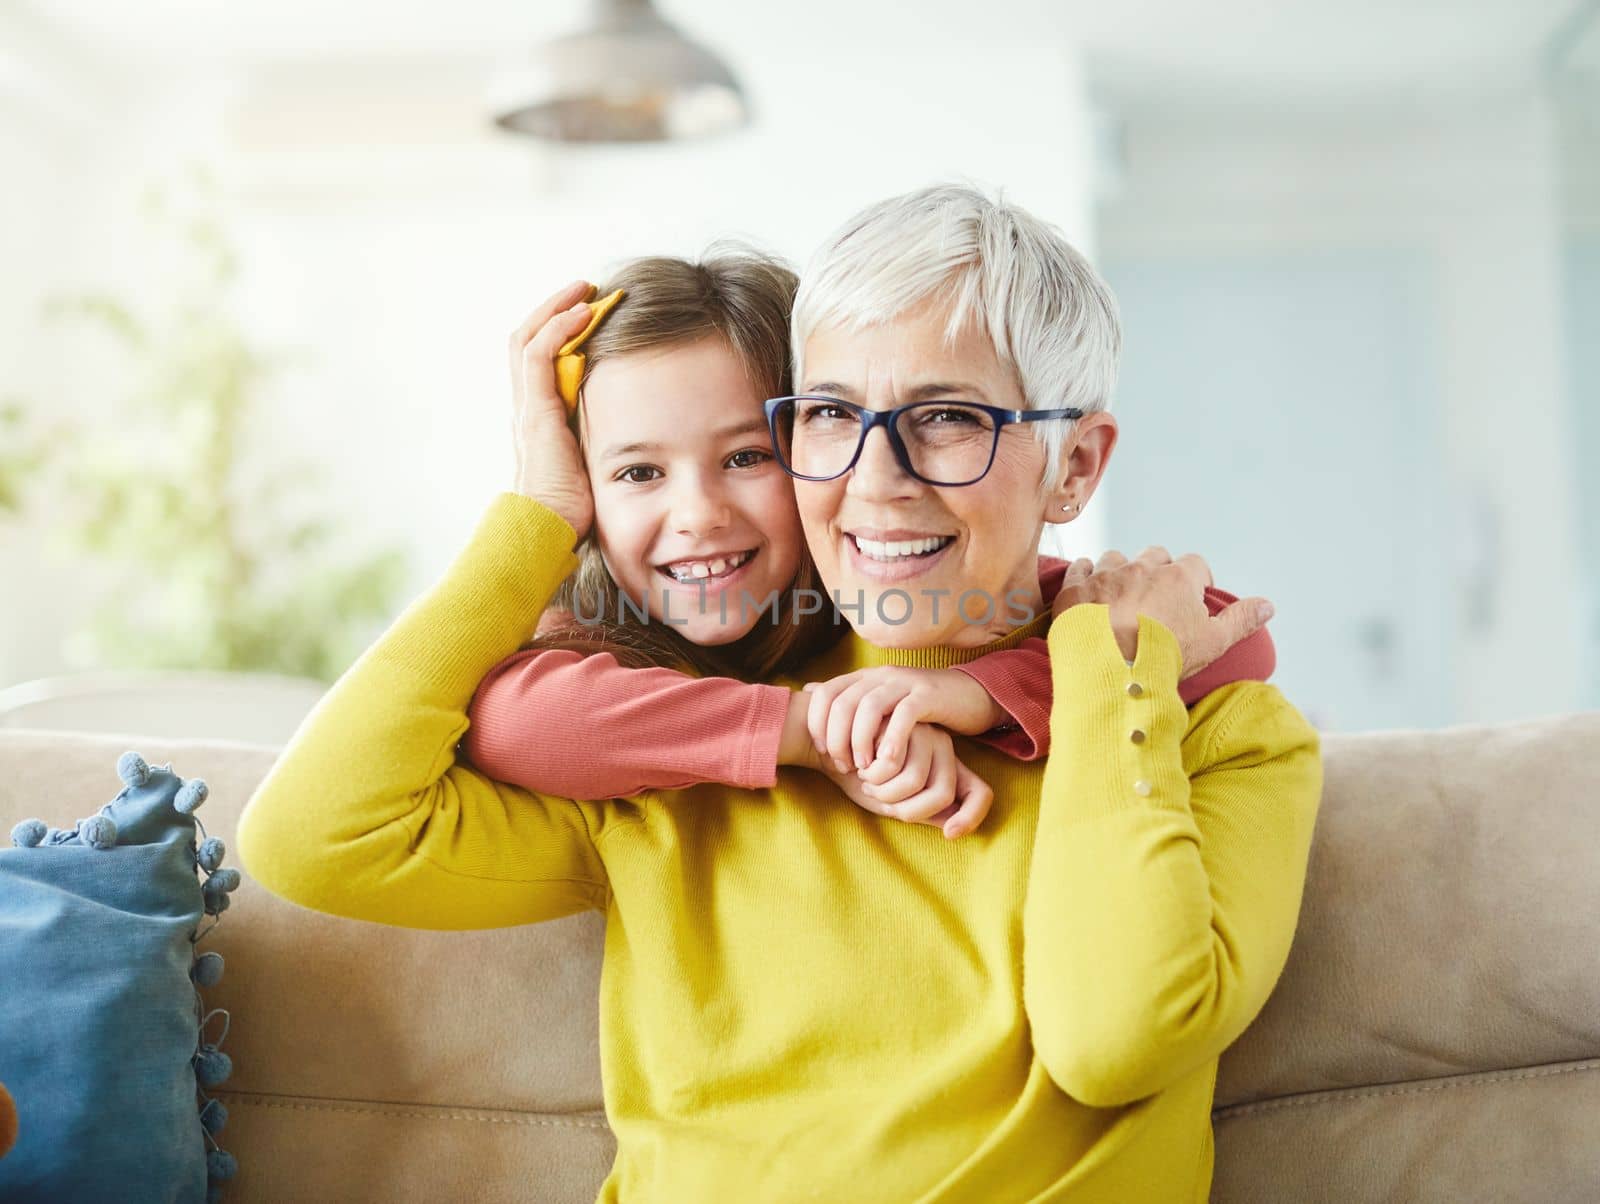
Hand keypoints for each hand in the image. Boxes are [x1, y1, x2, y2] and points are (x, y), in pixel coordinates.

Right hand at [508, 282, 600, 537]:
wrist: (545, 533)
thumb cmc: (571, 514)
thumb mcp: (591, 470)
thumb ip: (605, 449)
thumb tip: (644, 442)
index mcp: (536, 421)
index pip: (537, 362)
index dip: (557, 333)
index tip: (588, 315)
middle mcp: (525, 408)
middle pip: (525, 341)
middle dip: (554, 311)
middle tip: (585, 290)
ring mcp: (527, 407)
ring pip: (527, 339)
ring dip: (557, 309)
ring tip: (585, 289)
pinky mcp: (536, 411)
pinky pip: (539, 354)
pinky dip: (559, 327)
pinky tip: (585, 312)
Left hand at [800, 666, 1005, 777]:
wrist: (968, 695)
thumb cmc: (919, 709)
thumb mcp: (880, 702)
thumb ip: (848, 698)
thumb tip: (809, 691)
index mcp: (865, 677)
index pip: (825, 694)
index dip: (816, 723)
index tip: (821, 752)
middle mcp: (881, 676)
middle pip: (843, 702)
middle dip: (837, 738)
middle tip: (842, 765)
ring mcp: (905, 683)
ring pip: (870, 707)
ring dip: (860, 740)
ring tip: (864, 766)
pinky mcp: (929, 695)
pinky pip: (905, 714)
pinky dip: (893, 738)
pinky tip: (889, 761)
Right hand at [817, 722, 994, 839]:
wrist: (826, 745)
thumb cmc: (860, 775)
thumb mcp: (892, 802)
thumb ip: (922, 811)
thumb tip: (952, 826)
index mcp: (947, 766)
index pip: (980, 793)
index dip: (972, 818)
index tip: (950, 834)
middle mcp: (942, 746)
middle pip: (942, 793)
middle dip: (905, 808)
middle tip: (881, 797)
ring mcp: (922, 731)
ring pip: (916, 780)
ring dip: (884, 791)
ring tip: (866, 778)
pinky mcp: (898, 720)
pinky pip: (892, 763)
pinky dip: (871, 773)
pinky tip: (858, 763)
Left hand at [1051, 547, 1272, 676]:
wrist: (1110, 670)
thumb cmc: (1164, 657)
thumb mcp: (1214, 642)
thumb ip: (1240, 619)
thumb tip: (1268, 605)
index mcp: (1178, 578)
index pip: (1195, 565)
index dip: (1196, 581)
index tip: (1191, 600)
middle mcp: (1142, 568)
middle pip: (1155, 556)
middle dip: (1157, 571)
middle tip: (1154, 599)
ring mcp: (1106, 575)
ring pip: (1116, 559)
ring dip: (1119, 572)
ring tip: (1119, 597)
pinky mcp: (1076, 587)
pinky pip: (1080, 568)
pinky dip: (1084, 577)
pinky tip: (1088, 593)